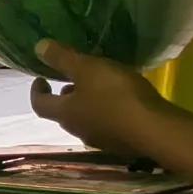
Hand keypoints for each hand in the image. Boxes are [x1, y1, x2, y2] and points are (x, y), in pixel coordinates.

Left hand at [30, 41, 164, 155]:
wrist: (156, 130)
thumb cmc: (116, 95)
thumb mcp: (88, 69)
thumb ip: (63, 59)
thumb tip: (38, 48)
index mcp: (65, 114)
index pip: (40, 104)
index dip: (37, 91)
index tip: (40, 77)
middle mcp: (79, 131)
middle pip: (64, 113)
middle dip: (66, 97)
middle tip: (73, 81)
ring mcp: (101, 141)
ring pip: (87, 120)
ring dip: (88, 104)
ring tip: (100, 87)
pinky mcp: (122, 145)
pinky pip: (108, 126)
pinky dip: (108, 113)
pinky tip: (123, 102)